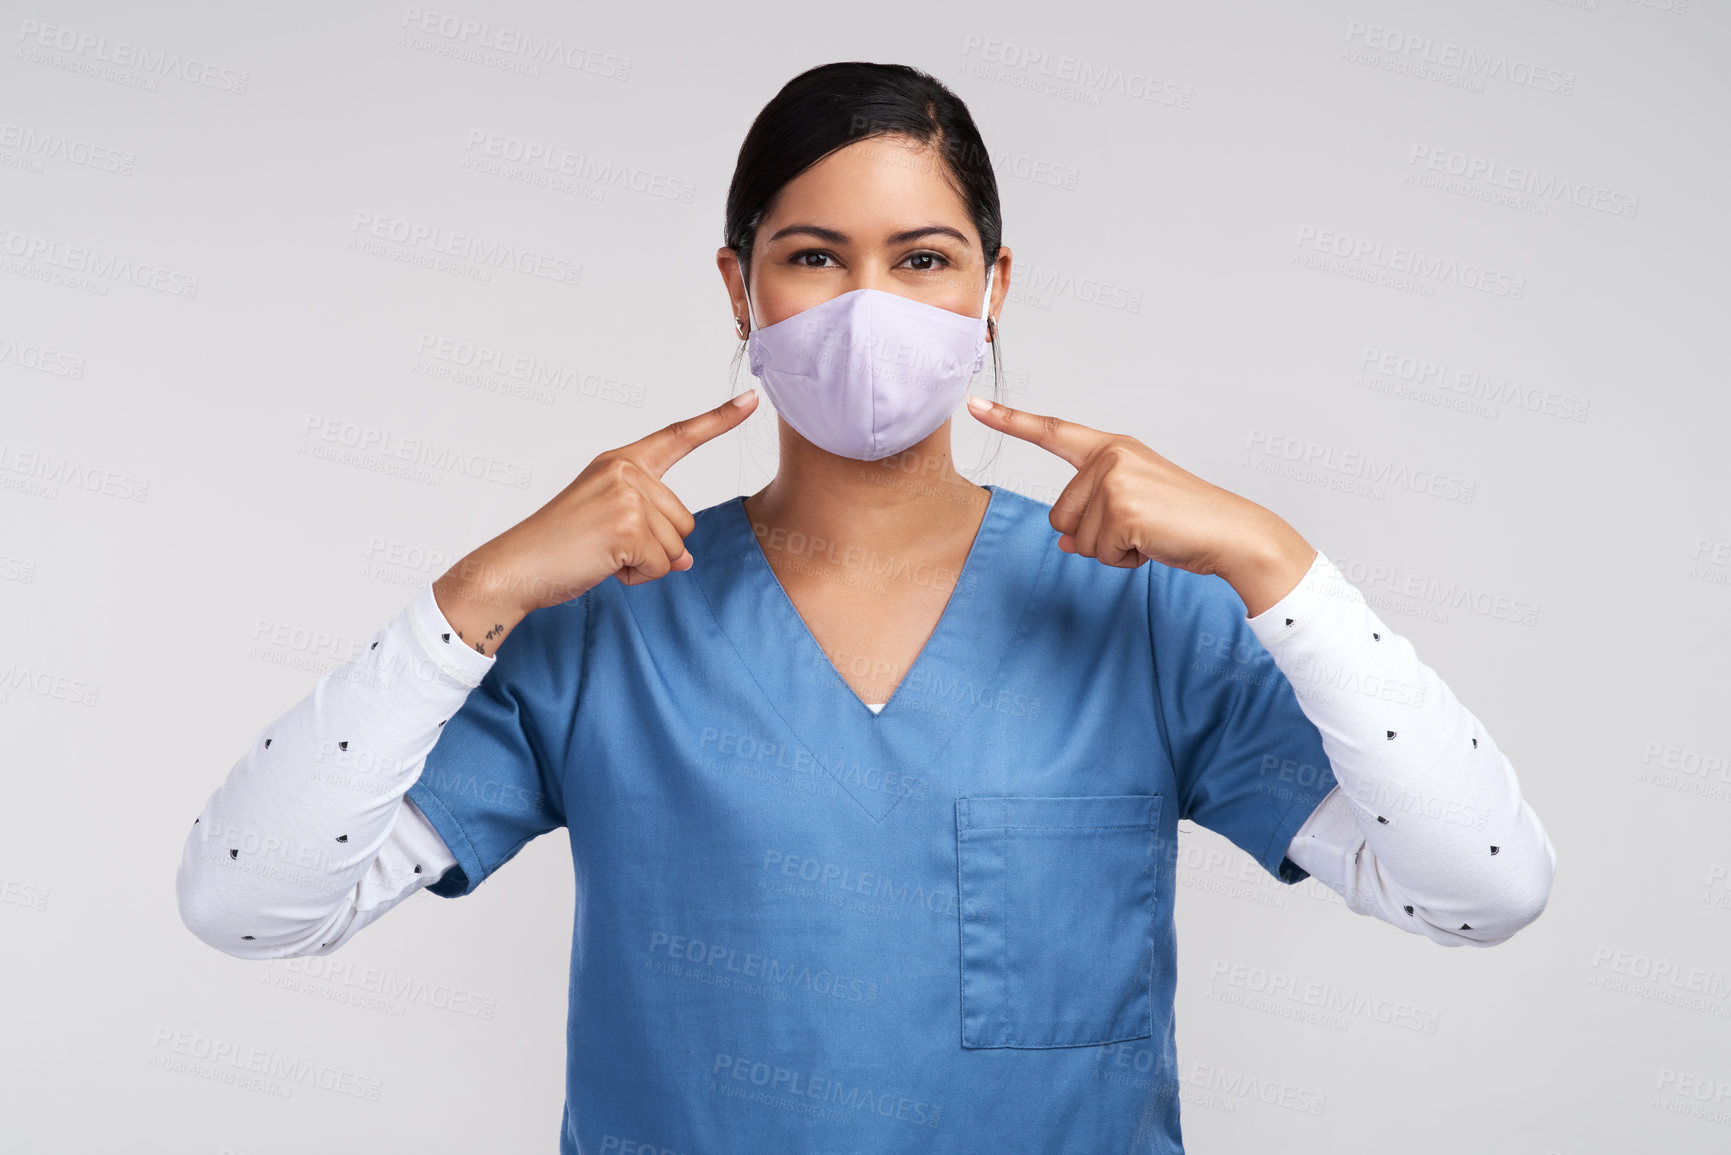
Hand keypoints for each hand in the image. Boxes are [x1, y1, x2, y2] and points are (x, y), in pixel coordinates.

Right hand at [435, 390, 759, 652]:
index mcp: (620, 462)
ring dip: (645, 564)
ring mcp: (627, 495)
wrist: (515, 567)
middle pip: (684, 521)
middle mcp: (625, 471)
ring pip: (677, 546)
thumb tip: (687, 558)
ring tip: (602, 555)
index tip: (752, 400)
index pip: (678, 436)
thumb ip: (652, 528)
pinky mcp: (628, 526)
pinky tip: (604, 566)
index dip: (719, 420)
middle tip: (606, 546)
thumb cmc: (559, 547)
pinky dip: (638, 576)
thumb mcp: (610, 525)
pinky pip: (662, 565)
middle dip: (655, 548)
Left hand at [965, 396, 1315, 614]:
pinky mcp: (1121, 509)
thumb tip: (1066, 541)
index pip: (1053, 432)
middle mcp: (1110, 456)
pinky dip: (1124, 561)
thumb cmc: (1183, 522)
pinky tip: (1152, 544)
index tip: (974, 405)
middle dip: (1094, 535)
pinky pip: (1098, 553)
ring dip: (1109, 550)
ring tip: (1148, 534)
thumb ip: (1091, 517)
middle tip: (1140, 527)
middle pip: (1059, 515)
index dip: (1010, 420)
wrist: (1230, 533)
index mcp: (1111, 449)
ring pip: (1077, 537)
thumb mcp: (1129, 513)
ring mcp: (1114, 480)